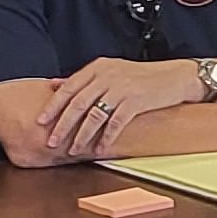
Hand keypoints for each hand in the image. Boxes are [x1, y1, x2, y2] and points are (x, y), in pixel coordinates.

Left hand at [35, 56, 195, 159]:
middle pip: (78, 103)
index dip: (53, 105)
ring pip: (94, 115)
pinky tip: (100, 148)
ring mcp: (122, 88)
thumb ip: (85, 79)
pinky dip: (106, 138)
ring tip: (74, 149)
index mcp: (98, 67)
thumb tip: (56, 85)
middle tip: (52, 141)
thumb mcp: (111, 70)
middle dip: (62, 125)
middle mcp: (107, 76)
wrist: (176, 76)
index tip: (40, 121)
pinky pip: (115, 123)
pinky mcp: (136, 101)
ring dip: (82, 135)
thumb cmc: (143, 76)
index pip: (69, 87)